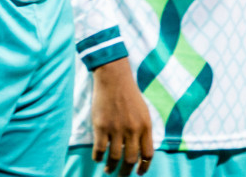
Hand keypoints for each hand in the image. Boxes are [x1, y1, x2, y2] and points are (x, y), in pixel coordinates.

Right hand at [91, 58, 153, 174]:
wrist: (113, 78)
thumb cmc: (129, 94)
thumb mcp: (143, 112)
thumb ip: (143, 130)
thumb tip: (140, 150)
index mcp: (145, 127)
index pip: (147, 155)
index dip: (143, 167)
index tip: (138, 172)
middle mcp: (132, 130)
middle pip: (130, 159)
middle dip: (125, 172)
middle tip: (120, 175)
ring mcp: (116, 128)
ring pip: (115, 157)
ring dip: (111, 167)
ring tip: (108, 170)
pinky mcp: (101, 125)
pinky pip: (100, 148)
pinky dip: (98, 156)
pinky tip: (98, 158)